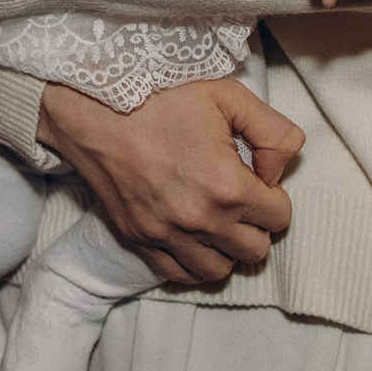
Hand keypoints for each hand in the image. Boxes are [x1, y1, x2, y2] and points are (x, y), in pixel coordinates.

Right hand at [36, 78, 302, 284]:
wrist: (91, 107)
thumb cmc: (158, 96)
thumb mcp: (228, 95)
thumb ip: (276, 133)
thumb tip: (278, 172)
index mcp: (226, 185)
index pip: (279, 217)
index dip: (272, 194)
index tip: (253, 177)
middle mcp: (198, 219)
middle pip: (255, 250)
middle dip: (254, 224)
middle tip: (238, 196)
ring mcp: (164, 234)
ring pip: (219, 270)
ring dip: (226, 248)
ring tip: (216, 218)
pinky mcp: (138, 238)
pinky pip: (179, 275)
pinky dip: (192, 261)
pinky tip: (191, 235)